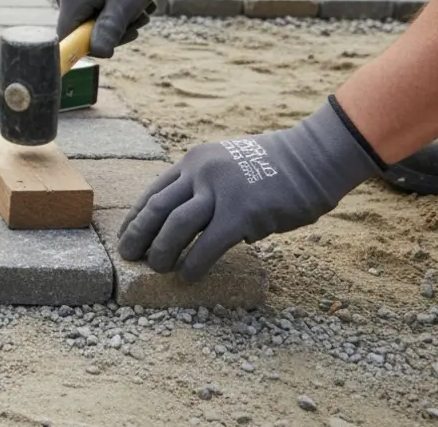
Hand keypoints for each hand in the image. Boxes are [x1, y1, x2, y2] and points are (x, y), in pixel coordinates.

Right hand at [55, 0, 180, 56]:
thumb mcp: (125, 5)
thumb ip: (109, 30)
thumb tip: (98, 54)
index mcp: (70, 0)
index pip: (67, 40)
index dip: (89, 48)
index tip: (114, 42)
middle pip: (83, 34)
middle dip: (113, 34)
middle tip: (138, 21)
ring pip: (94, 26)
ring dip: (120, 24)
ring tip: (140, 9)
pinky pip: (97, 16)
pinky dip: (118, 14)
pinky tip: (133, 3)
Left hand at [117, 99, 383, 281]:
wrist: (312, 159)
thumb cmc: (273, 168)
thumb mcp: (226, 165)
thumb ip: (204, 187)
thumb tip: (187, 223)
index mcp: (194, 161)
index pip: (153, 192)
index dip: (135, 217)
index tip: (125, 236)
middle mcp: (200, 173)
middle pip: (156, 209)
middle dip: (137, 235)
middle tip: (128, 256)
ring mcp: (220, 192)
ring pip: (175, 226)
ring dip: (161, 252)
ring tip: (157, 268)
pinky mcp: (241, 213)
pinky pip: (207, 245)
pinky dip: (193, 264)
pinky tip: (188, 277)